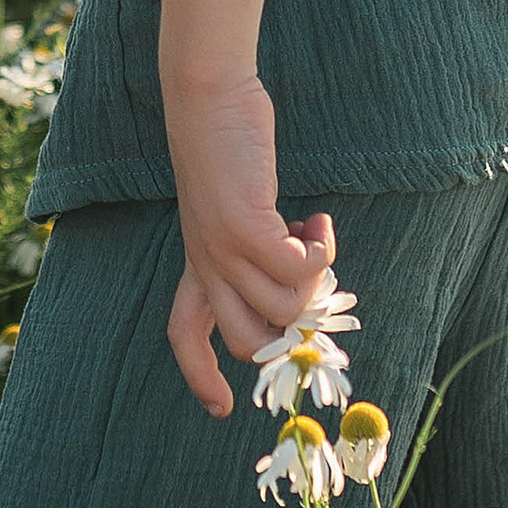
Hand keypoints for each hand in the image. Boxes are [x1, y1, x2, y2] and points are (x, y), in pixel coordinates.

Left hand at [162, 68, 338, 418]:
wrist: (207, 98)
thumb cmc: (227, 147)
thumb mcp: (237, 207)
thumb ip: (258, 245)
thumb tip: (304, 287)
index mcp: (199, 262)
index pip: (185, 334)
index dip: (200, 375)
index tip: (221, 409)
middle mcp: (207, 265)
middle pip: (250, 343)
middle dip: (292, 331)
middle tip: (315, 291)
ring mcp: (223, 250)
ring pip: (287, 311)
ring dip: (317, 281)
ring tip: (313, 235)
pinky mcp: (245, 228)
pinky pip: (302, 270)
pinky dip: (322, 250)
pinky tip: (319, 220)